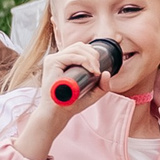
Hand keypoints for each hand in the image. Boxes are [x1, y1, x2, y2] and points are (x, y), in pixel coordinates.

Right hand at [12, 39, 109, 159]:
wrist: (57, 114)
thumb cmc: (71, 104)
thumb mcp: (92, 95)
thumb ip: (102, 86)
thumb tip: (108, 73)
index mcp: (65, 62)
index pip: (81, 48)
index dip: (93, 54)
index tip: (99, 70)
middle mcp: (58, 58)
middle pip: (80, 46)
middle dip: (94, 56)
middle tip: (98, 71)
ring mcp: (53, 59)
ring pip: (77, 48)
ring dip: (91, 58)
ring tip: (95, 72)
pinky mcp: (51, 63)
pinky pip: (71, 56)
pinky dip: (84, 61)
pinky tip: (91, 70)